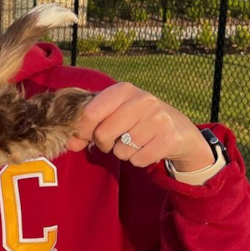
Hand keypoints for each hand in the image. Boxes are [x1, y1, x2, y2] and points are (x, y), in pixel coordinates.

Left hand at [65, 82, 214, 170]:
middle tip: (115, 140)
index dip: (83, 130)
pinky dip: (138, 160)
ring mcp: (158, 119)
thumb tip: (69, 144)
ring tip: (136, 141)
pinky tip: (147, 148)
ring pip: (121, 150)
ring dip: (123, 152)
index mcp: (124, 89)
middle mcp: (143, 100)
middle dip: (104, 144)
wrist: (179, 129)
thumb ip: (88, 127)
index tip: (87, 136)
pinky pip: (137, 160)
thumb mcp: (113, 115)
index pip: (90, 113)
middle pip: (103, 134)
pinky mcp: (169, 138)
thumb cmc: (137, 120)